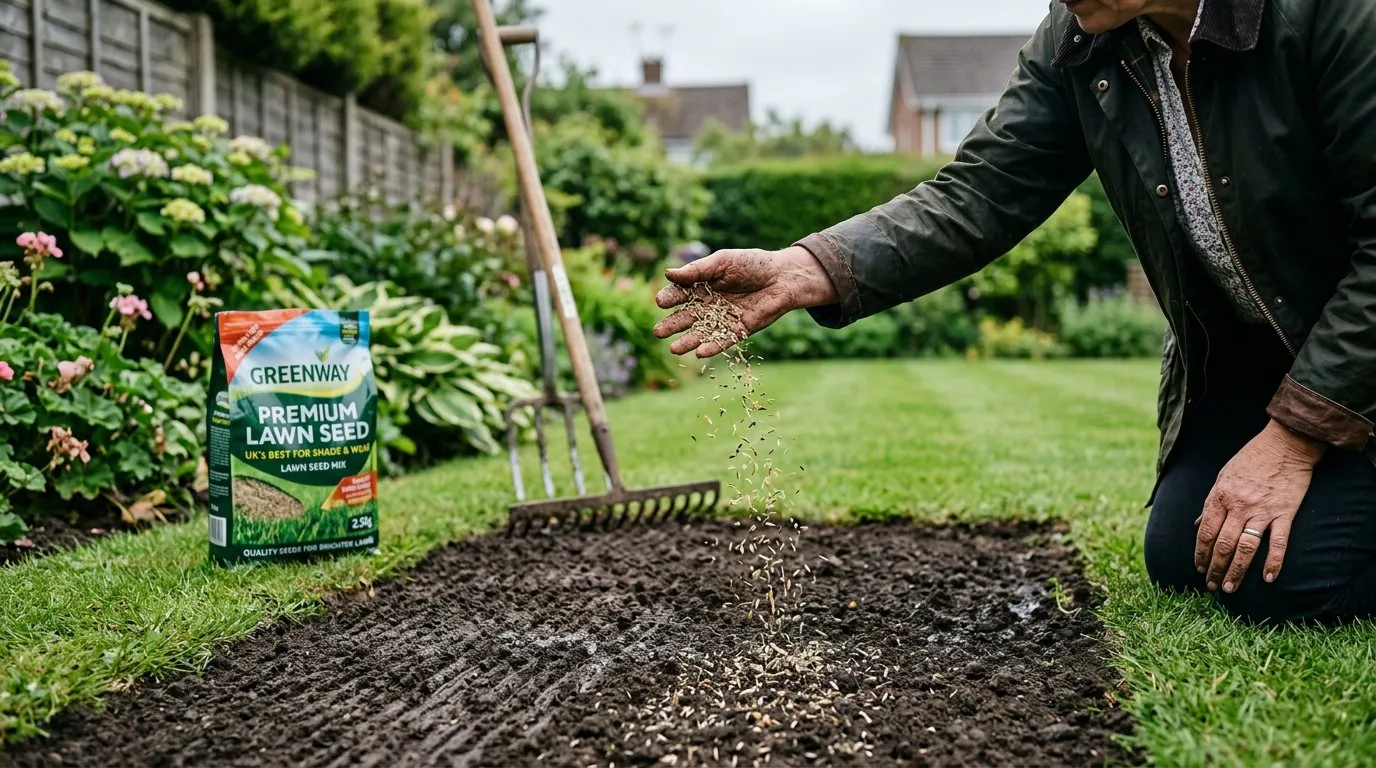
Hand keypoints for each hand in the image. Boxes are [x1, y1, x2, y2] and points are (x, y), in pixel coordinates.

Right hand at [652, 246, 838, 357]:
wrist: (783, 277)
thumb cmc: (752, 264)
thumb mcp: (723, 261)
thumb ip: (697, 269)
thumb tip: (667, 273)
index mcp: (701, 285)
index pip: (680, 293)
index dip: (670, 298)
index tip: (661, 301)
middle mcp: (708, 304)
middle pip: (686, 317)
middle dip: (672, 325)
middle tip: (658, 332)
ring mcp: (722, 319)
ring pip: (701, 333)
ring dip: (687, 341)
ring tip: (673, 349)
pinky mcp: (738, 331)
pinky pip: (723, 341)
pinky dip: (712, 347)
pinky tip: (700, 353)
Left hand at [1195, 419, 1324, 592]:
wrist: (1285, 444)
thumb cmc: (1251, 459)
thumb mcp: (1222, 477)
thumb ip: (1210, 503)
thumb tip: (1196, 524)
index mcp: (1220, 497)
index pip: (1205, 532)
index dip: (1200, 554)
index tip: (1199, 569)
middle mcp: (1238, 506)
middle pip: (1222, 544)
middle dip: (1214, 568)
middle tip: (1212, 586)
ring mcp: (1262, 511)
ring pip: (1245, 548)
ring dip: (1236, 571)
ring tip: (1230, 588)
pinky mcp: (1285, 513)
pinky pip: (1278, 542)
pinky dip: (1274, 561)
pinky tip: (1267, 578)